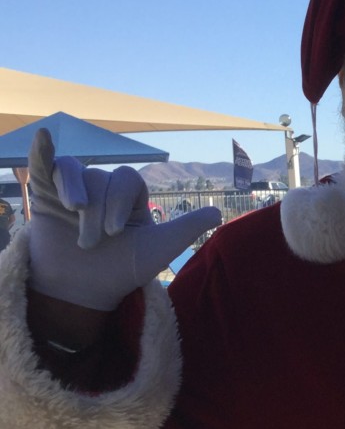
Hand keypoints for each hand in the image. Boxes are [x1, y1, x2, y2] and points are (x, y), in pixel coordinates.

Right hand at [27, 128, 220, 310]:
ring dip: (76, 194)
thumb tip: (219, 212)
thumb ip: (187, 228)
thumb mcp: (159, 248)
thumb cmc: (123, 269)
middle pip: (101, 178)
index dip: (120, 201)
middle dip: (98, 212)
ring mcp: (74, 190)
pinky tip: (42, 138)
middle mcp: (102, 189)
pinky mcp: (47, 194)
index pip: (127, 178)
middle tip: (94, 242)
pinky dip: (43, 152)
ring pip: (75, 172)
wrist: (85, 290)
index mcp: (130, 197)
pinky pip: (47, 165)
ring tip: (73, 217)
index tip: (116, 232)